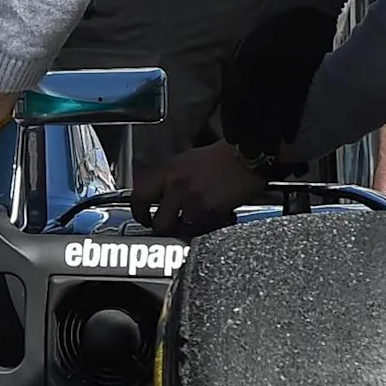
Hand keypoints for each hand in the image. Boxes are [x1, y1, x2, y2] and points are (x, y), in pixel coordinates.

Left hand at [140, 142, 266, 236]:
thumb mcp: (187, 159)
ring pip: (180, 229)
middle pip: (159, 222)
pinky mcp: (211, 211)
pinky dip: (206, 227)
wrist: (247, 156)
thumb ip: (170, 177)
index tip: (142, 216)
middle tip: (168, 227)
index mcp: (169, 170)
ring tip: (195, 220)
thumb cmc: (222, 156)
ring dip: (187, 228)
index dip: (138, 212)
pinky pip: (201, 229)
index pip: (140, 196)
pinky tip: (212, 216)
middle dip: (163, 228)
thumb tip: (159, 194)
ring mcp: (193, 200)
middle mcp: (177, 185)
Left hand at [213, 0, 348, 157]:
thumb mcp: (253, 36)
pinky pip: (296, 101)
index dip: (232, 121)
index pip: (232, 98)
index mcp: (242, 57)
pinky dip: (292, 121)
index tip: (233, 139)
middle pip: (249, 108)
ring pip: (271, 110)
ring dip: (269, 134)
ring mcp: (280, 68)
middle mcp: (257, 65)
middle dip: (248, 134)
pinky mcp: (303, 69)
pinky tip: (290, 136)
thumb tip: (242, 90)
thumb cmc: (280, 16)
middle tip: (249, 154)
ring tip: (270, 152)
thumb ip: (247, 63)